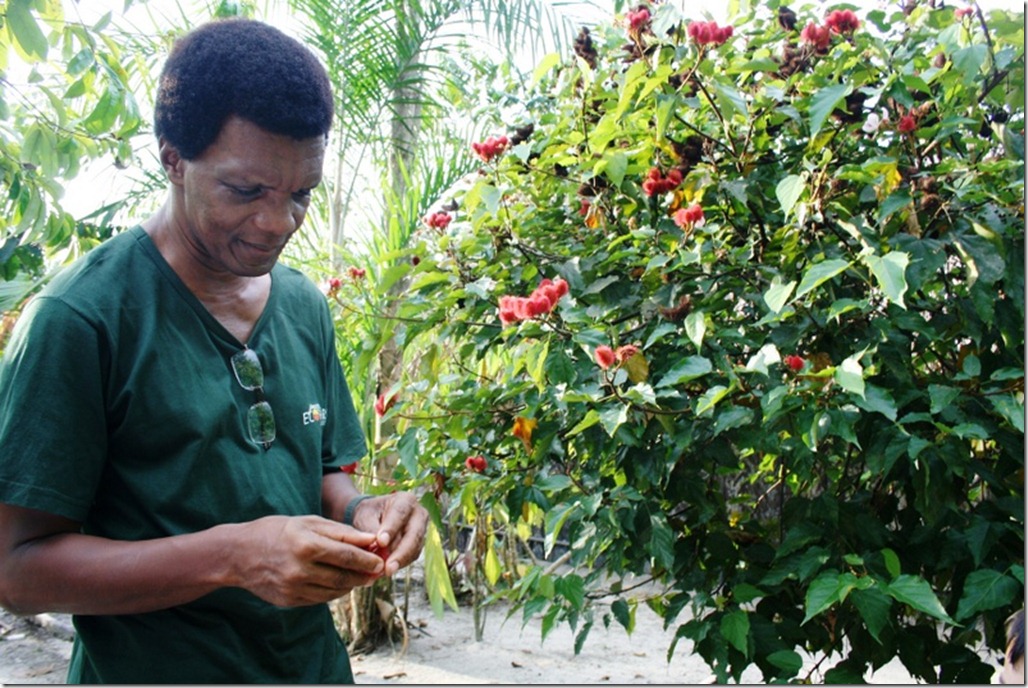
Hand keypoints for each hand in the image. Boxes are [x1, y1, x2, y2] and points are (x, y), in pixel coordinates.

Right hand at [236, 515, 384, 606]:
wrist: (238, 554)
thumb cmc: (277, 531)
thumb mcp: (308, 522)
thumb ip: (341, 532)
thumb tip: (370, 539)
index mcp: (306, 545)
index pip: (347, 556)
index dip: (368, 560)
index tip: (381, 561)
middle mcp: (300, 569)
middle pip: (344, 577)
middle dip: (364, 575)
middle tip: (376, 572)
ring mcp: (293, 588)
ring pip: (334, 591)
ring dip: (351, 585)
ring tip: (361, 577)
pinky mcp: (289, 601)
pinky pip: (320, 599)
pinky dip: (334, 592)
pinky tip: (340, 584)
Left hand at [350, 492, 427, 575]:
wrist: (374, 517)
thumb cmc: (369, 514)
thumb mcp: (365, 516)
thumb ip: (370, 529)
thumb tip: (378, 546)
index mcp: (406, 500)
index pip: (399, 514)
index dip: (391, 529)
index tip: (381, 542)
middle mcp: (419, 513)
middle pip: (413, 534)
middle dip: (401, 552)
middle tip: (388, 567)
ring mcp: (422, 529)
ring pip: (415, 548)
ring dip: (400, 561)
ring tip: (385, 572)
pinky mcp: (419, 544)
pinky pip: (412, 556)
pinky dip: (400, 563)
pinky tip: (387, 570)